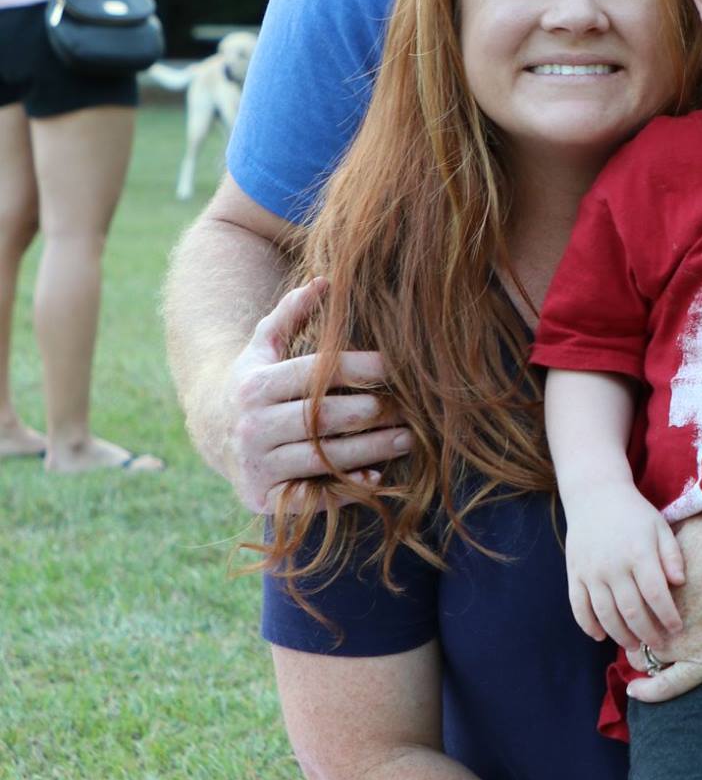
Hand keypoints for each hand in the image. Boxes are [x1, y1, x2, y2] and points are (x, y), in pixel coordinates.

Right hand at [226, 277, 411, 510]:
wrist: (215, 435)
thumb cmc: (255, 385)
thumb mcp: (264, 348)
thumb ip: (290, 314)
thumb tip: (323, 281)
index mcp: (254, 386)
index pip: (312, 374)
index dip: (356, 368)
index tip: (393, 365)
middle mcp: (251, 426)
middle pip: (322, 418)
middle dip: (371, 411)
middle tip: (409, 407)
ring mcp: (256, 465)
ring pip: (323, 457)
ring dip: (371, 450)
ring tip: (409, 438)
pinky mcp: (263, 498)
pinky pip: (312, 496)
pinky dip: (346, 489)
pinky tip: (378, 477)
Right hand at [565, 486, 683, 648]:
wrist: (594, 495)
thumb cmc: (634, 514)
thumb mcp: (660, 527)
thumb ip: (672, 555)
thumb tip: (680, 583)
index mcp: (638, 553)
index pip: (656, 594)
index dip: (667, 616)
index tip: (677, 629)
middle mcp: (613, 565)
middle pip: (631, 610)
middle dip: (647, 633)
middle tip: (659, 646)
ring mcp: (591, 571)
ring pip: (605, 614)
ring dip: (621, 635)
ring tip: (635, 646)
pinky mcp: (574, 574)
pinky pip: (578, 607)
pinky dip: (588, 625)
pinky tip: (600, 636)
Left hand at [623, 512, 701, 704]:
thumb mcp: (692, 528)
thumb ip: (665, 544)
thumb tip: (650, 545)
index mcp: (654, 586)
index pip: (625, 604)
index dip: (631, 606)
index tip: (640, 605)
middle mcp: (660, 616)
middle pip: (630, 632)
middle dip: (634, 631)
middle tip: (645, 628)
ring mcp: (681, 643)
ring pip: (644, 659)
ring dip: (643, 656)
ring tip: (651, 652)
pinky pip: (666, 686)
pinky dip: (649, 692)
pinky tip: (637, 690)